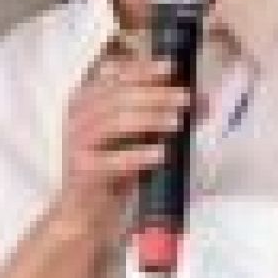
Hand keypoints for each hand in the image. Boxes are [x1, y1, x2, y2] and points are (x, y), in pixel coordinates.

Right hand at [47, 54, 190, 238]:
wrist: (85, 210)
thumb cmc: (113, 167)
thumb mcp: (134, 134)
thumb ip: (157, 113)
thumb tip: (199, 98)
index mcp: (88, 99)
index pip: (115, 75)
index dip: (144, 69)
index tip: (172, 67)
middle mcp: (79, 117)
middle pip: (118, 96)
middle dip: (156, 94)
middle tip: (186, 97)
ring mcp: (78, 143)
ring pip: (115, 123)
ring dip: (150, 119)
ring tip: (177, 121)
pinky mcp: (84, 172)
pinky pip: (113, 161)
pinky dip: (139, 156)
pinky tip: (162, 154)